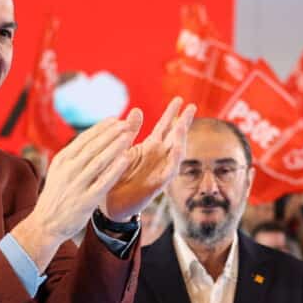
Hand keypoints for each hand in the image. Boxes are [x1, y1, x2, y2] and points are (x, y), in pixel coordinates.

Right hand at [11, 116, 139, 268]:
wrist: (46, 224)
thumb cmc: (57, 195)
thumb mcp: (59, 171)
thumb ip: (74, 156)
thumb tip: (92, 138)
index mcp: (62, 160)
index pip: (84, 139)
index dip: (101, 128)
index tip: (116, 119)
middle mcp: (68, 170)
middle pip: (93, 147)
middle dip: (111, 133)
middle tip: (127, 124)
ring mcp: (76, 185)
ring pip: (99, 161)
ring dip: (115, 147)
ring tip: (129, 136)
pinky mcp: (85, 201)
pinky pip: (103, 182)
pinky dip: (115, 169)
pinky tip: (126, 159)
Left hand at [103, 97, 194, 221]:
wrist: (111, 204)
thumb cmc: (117, 175)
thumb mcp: (123, 148)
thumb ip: (131, 130)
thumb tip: (137, 109)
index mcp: (150, 147)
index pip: (164, 127)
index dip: (172, 113)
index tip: (179, 99)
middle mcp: (158, 157)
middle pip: (175, 136)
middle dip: (183, 122)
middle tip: (192, 106)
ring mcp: (160, 171)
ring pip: (176, 153)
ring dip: (180, 139)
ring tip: (182, 125)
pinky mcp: (157, 185)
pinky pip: (169, 172)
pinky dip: (174, 161)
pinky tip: (178, 150)